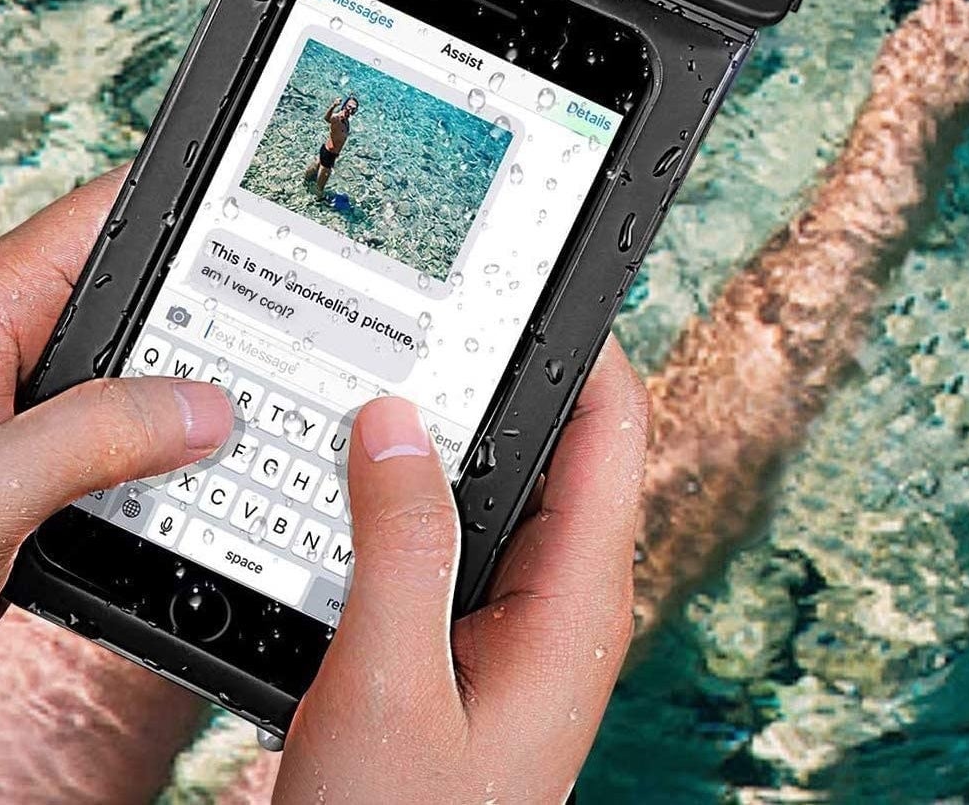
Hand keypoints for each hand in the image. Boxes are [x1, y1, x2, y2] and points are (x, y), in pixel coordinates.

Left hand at [0, 167, 234, 738]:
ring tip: (273, 399)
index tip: (268, 224)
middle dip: (219, 305)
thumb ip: (91, 439)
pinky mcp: (59, 453)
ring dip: (207, 380)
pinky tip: (222, 464)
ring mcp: (43, 399)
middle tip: (294, 333)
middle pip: (147, 288)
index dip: (190, 210)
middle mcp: (22, 340)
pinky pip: (143, 424)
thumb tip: (205, 409)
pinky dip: (186, 438)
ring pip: (153, 360)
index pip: (107, 216)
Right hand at [275, 340, 647, 802]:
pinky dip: (413, 491)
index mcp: (575, 600)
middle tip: (429, 323)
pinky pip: (454, 529)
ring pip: (495, 486)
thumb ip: (400, 543)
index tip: (531, 286)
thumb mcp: (391, 682)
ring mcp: (516, 613)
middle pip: (553, 446)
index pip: (610, 432)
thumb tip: (398, 421)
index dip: (584, 348)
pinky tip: (358, 475)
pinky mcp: (472, 629)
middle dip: (497, 380)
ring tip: (384, 380)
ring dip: (444, 436)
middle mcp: (560, 597)